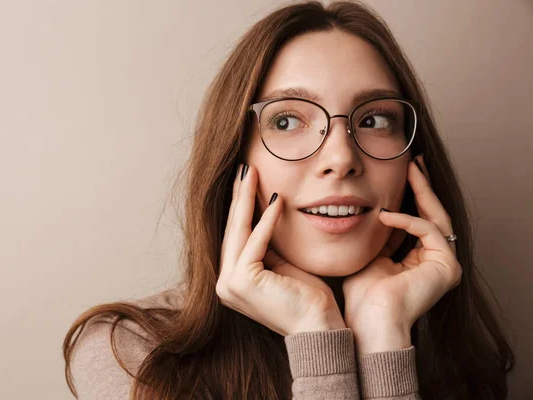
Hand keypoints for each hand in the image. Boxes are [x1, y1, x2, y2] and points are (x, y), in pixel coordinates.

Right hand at [216, 164, 345, 335]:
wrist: (320, 328)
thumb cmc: (308, 298)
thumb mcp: (283, 263)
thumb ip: (268, 244)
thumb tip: (265, 213)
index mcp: (232, 281)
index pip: (237, 236)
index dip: (241, 205)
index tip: (247, 180)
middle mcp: (224, 284)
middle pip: (233, 230)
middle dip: (239, 196)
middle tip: (244, 168)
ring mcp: (229, 285)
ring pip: (239, 232)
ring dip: (246, 200)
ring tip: (250, 173)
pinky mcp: (242, 282)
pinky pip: (255, 242)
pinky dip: (266, 220)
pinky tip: (276, 199)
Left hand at [342, 155, 461, 353]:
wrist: (369, 323)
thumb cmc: (363, 296)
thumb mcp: (370, 254)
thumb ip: (380, 235)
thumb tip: (376, 210)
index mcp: (419, 261)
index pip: (417, 221)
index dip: (410, 197)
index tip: (402, 173)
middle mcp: (437, 262)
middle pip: (433, 216)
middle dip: (422, 187)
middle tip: (415, 162)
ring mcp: (445, 265)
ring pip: (436, 218)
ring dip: (422, 192)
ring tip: (410, 170)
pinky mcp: (447, 267)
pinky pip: (428, 231)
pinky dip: (406, 220)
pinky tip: (385, 215)